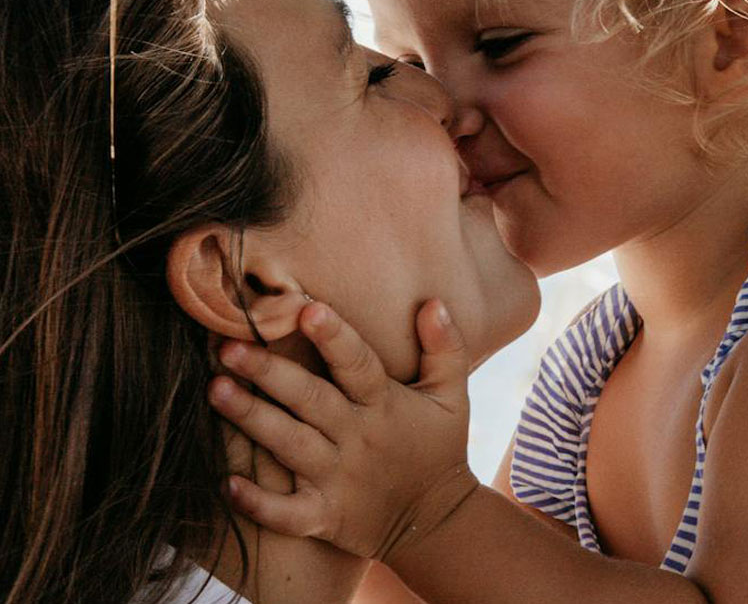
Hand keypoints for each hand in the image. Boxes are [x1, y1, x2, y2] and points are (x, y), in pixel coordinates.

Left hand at [208, 299, 480, 563]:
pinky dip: (259, 503)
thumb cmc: (439, 449)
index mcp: (385, 405)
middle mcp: (358, 439)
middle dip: (270, 373)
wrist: (438, 523)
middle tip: (229, 347)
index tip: (307, 308)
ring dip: (252, 419)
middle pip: (311, 400)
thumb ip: (444, 348)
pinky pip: (288, 514)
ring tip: (215, 390)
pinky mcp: (325, 517)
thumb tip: (433, 303)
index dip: (335, 338)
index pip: (359, 365)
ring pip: (290, 446)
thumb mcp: (453, 397)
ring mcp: (339, 480)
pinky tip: (226, 484)